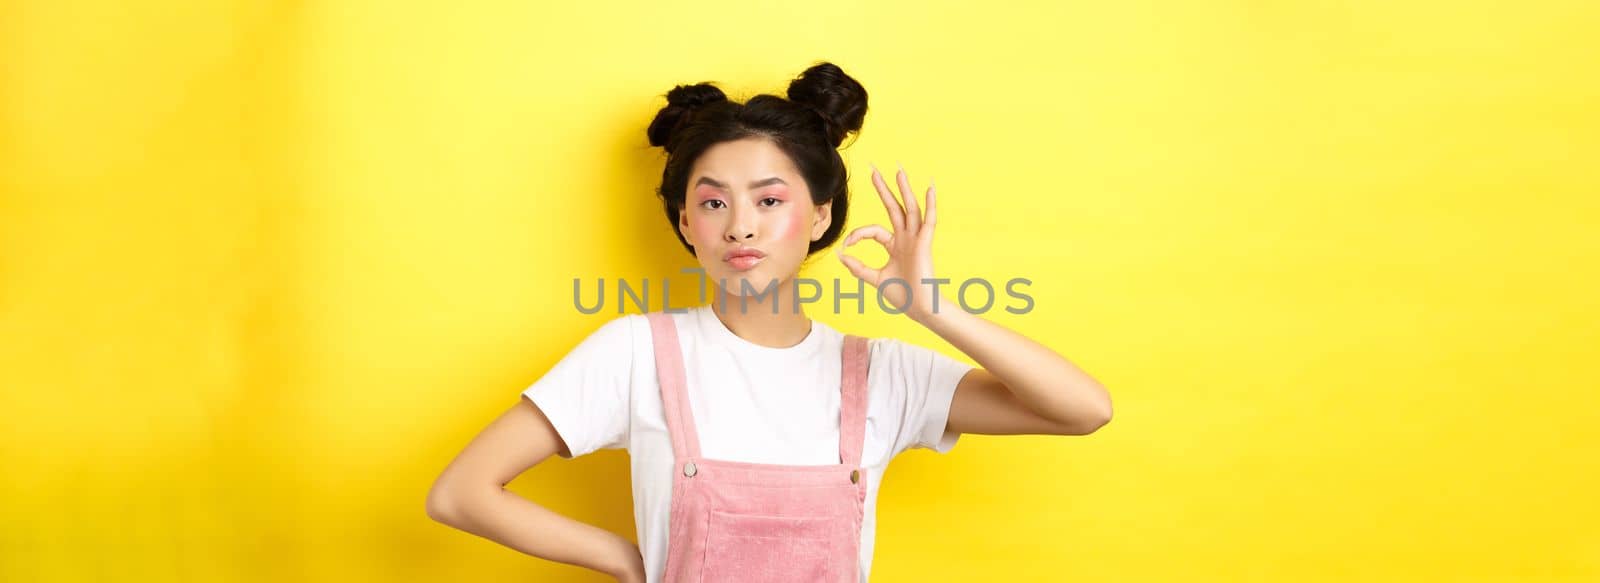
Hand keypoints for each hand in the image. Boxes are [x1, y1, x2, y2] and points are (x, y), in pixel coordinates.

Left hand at [837, 163, 941, 321]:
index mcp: (894, 246)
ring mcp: (916, 239)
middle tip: (874, 170)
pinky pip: (928, 221)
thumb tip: (840, 256)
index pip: (873, 230)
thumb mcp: (875, 279)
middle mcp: (905, 238)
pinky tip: (929, 189)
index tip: (845, 246)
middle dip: (883, 189)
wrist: (919, 308)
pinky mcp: (925, 244)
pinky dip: (930, 205)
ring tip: (899, 171)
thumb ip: (858, 268)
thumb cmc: (902, 295)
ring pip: (909, 209)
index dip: (857, 235)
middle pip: (893, 208)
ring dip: (904, 190)